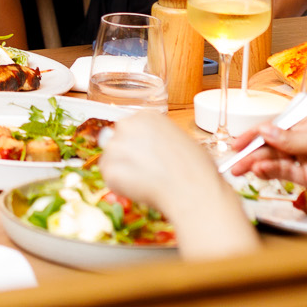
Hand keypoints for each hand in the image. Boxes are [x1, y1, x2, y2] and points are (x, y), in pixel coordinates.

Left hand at [98, 111, 258, 259]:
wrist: (193, 190)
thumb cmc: (196, 167)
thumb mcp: (180, 139)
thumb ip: (158, 138)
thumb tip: (152, 148)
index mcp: (145, 116)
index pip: (129, 128)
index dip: (137, 145)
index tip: (146, 156)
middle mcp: (127, 125)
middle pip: (116, 141)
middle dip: (127, 156)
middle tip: (144, 171)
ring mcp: (115, 146)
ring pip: (110, 160)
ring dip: (123, 171)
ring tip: (146, 182)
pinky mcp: (110, 169)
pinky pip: (110, 178)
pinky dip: (121, 186)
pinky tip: (140, 190)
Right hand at [229, 111, 306, 202]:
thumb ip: (291, 139)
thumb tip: (266, 131)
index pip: (274, 126)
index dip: (254, 134)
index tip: (237, 142)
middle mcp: (303, 139)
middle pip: (271, 144)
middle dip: (252, 151)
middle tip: (234, 161)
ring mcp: (305, 158)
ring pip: (275, 160)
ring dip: (258, 163)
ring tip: (243, 169)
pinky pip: (285, 173)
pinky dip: (271, 172)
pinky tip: (261, 171)